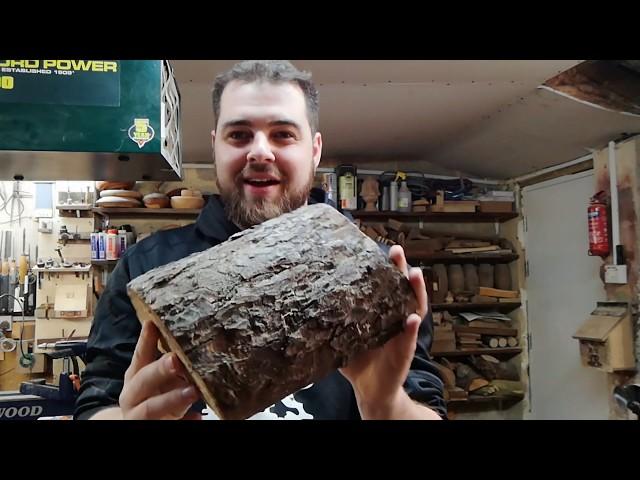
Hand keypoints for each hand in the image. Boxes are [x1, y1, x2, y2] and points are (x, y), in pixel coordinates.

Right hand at [118, 321, 200, 419]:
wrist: (135, 424)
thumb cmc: (152, 396)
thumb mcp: (153, 378)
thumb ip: (168, 362)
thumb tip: (193, 338)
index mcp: (134, 378)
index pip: (139, 356)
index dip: (145, 340)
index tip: (152, 323)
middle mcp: (132, 396)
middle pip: (143, 381)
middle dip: (159, 370)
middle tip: (175, 360)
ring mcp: (138, 416)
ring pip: (151, 409)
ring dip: (172, 399)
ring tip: (193, 392)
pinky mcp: (150, 428)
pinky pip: (168, 426)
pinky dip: (184, 422)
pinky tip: (198, 417)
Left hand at [340, 245, 434, 418]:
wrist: (371, 392)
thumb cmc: (357, 363)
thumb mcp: (341, 339)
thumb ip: (329, 323)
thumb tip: (303, 304)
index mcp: (381, 313)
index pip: (384, 285)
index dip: (384, 267)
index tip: (378, 247)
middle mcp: (395, 319)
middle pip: (401, 290)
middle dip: (401, 269)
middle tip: (397, 251)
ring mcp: (402, 335)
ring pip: (413, 309)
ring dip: (415, 292)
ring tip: (414, 275)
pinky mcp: (404, 354)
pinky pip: (408, 340)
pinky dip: (410, 329)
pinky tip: (410, 318)